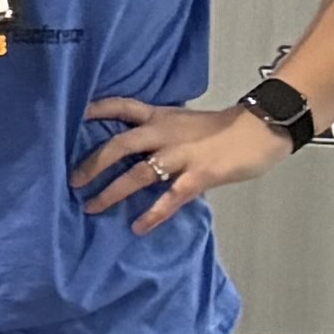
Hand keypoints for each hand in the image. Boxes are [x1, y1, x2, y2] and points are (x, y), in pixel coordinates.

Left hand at [77, 92, 294, 237]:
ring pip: (139, 174)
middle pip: (120, 144)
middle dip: (93, 164)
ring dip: (113, 192)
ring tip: (93, 207)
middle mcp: (165, 133)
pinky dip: (153, 213)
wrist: (262, 129)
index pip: (122, 106)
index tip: (71, 118)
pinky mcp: (200, 175)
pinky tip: (138, 226)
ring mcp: (182, 155)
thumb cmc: (223, 128)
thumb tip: (133, 151)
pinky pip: (171, 197)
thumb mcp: (184, 121)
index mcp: (160, 116)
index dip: (96, 110)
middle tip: (73, 181)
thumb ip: (159, 132)